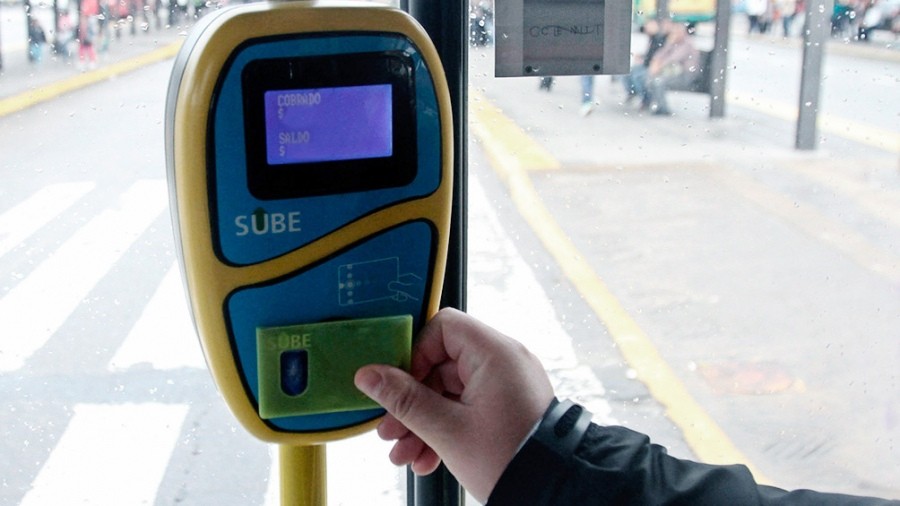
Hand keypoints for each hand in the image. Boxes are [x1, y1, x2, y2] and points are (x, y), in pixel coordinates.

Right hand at [354, 308, 554, 501]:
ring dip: (422, 422)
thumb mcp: (446, 430)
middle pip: (440, 364)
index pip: (443, 328)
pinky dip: (444, 430)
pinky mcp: (506, 407)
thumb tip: (368, 375)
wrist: (554, 492)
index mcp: (494, 353)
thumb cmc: (508, 458)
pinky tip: (425, 459)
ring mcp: (505, 385)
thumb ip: (404, 399)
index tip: (398, 386)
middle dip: (411, 401)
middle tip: (389, 430)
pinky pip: (466, 407)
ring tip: (403, 454)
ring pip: (449, 392)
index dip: (414, 354)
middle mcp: (503, 362)